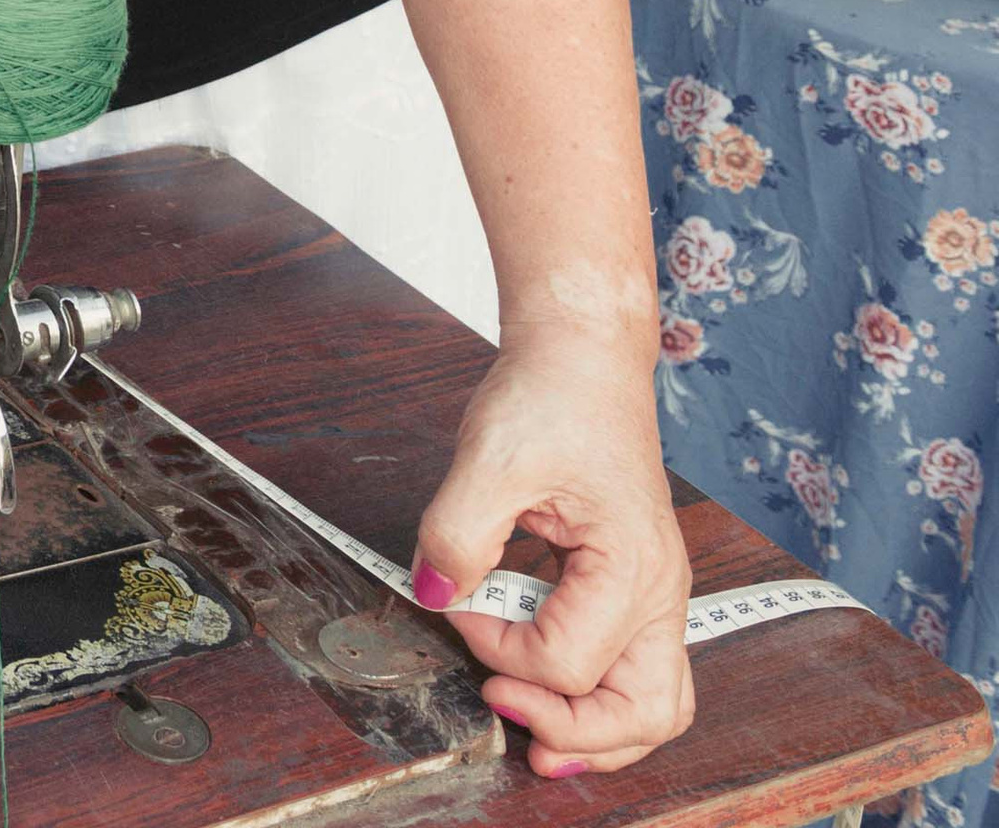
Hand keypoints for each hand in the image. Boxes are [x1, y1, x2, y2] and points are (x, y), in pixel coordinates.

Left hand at [412, 331, 694, 778]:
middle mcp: (660, 592)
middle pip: (644, 712)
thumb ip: (456, 534)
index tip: (455, 603)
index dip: (496, 645)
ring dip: (597, 730)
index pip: (564, 659)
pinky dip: (597, 692)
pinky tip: (546, 684)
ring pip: (653, 702)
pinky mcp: (633, 585)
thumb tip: (432, 596)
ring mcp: (654, 592)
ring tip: (537, 736)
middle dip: (574, 733)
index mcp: (632, 566)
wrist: (581, 355)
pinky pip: (633, 668)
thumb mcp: (489, 457)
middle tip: (503, 714)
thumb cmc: (552, 395)